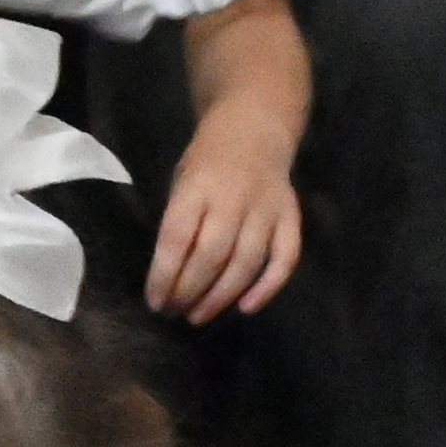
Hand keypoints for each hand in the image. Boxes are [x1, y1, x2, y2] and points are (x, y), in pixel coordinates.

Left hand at [151, 132, 304, 322]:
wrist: (254, 130)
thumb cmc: (208, 162)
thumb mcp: (181, 180)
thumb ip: (178, 220)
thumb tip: (167, 274)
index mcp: (198, 186)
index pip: (177, 238)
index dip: (164, 274)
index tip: (154, 301)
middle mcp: (234, 198)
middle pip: (211, 255)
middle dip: (188, 291)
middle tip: (174, 312)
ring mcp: (266, 209)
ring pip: (245, 263)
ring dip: (220, 297)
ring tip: (198, 316)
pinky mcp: (290, 217)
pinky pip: (284, 259)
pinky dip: (267, 287)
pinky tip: (245, 308)